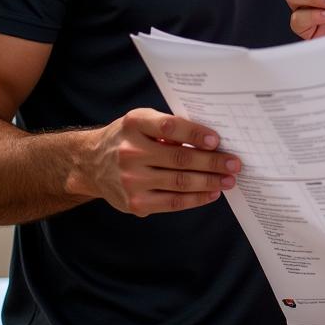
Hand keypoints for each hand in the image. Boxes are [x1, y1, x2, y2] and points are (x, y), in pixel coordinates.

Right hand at [73, 108, 240, 215]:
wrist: (91, 164)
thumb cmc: (127, 138)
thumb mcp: (141, 121)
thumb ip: (168, 127)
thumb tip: (209, 139)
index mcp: (134, 124)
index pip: (169, 127)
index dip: (195, 134)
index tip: (217, 140)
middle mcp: (130, 152)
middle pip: (180, 159)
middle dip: (212, 162)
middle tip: (234, 164)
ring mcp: (132, 180)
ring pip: (179, 182)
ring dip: (209, 182)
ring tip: (228, 180)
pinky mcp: (135, 203)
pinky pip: (172, 202)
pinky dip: (195, 198)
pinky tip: (211, 193)